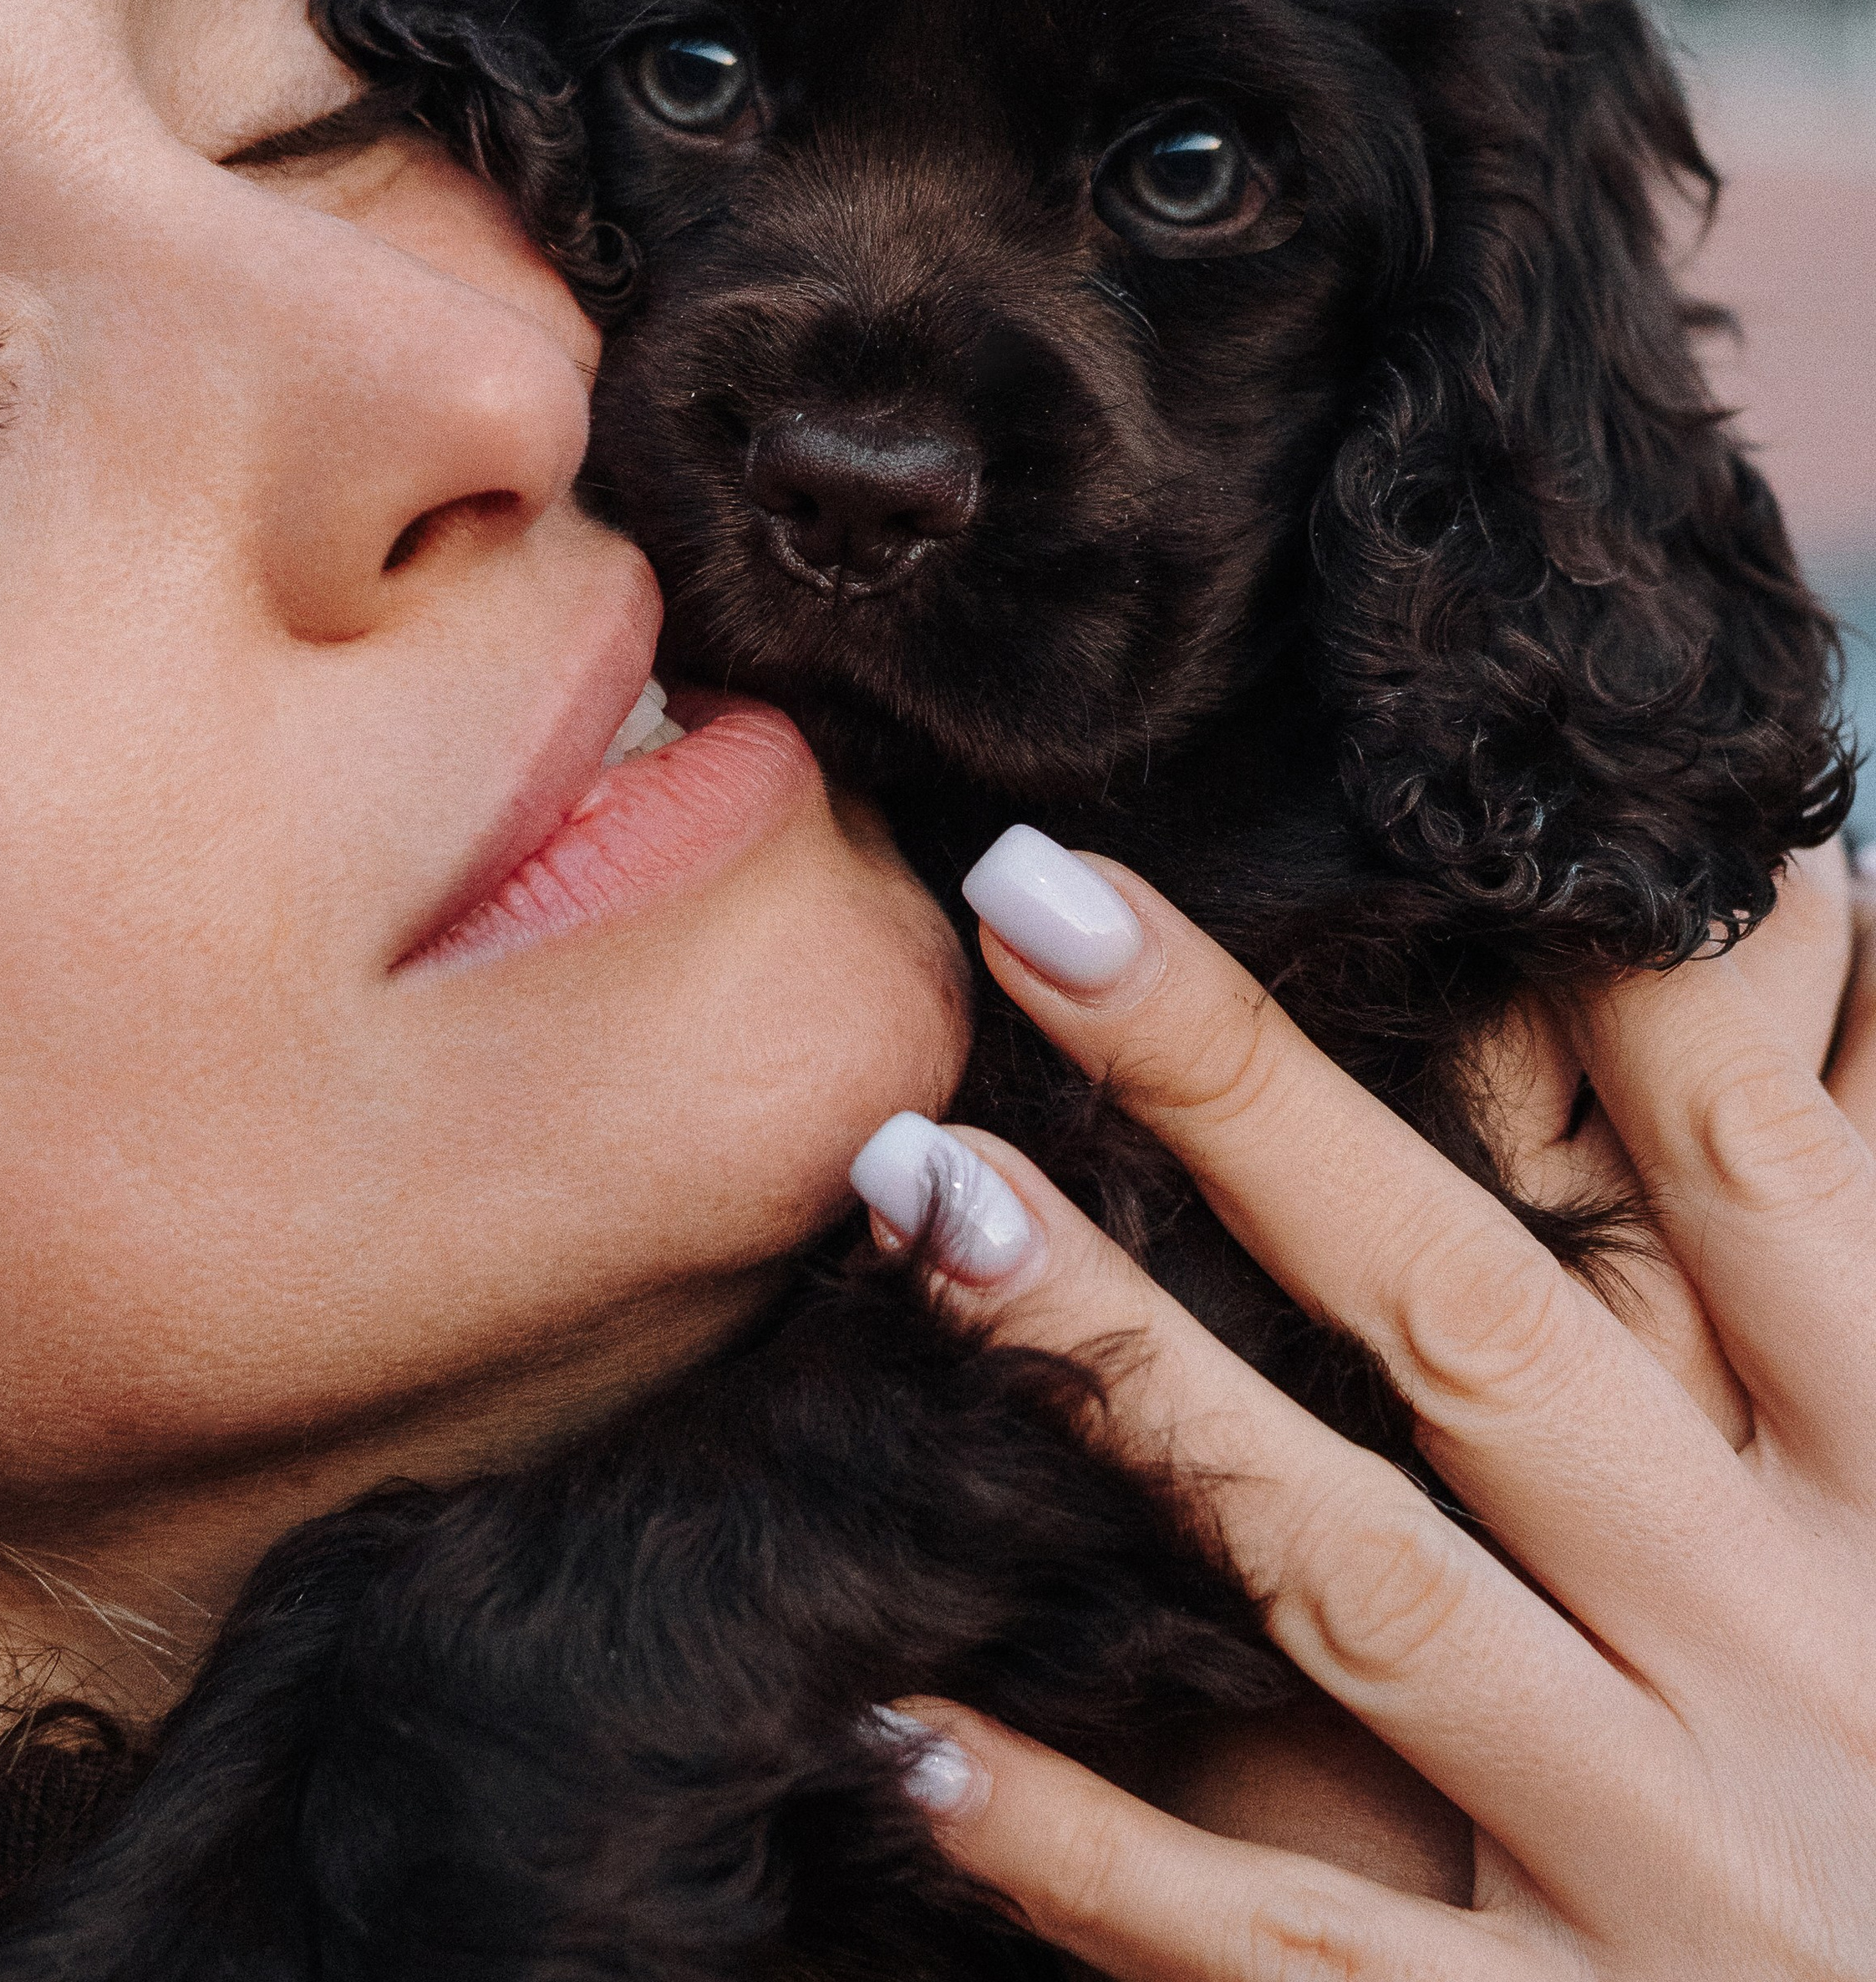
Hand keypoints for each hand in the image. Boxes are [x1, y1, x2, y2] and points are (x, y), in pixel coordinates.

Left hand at [854, 832, 1875, 1978]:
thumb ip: (1843, 1298)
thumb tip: (1825, 954)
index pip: (1736, 1159)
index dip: (1565, 966)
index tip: (1364, 819)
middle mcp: (1795, 1644)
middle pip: (1477, 1317)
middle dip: (1240, 1097)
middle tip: (1027, 901)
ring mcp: (1680, 1861)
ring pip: (1354, 1581)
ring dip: (1125, 1380)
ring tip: (920, 1197)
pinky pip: (1297, 1942)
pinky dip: (1093, 1855)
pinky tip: (906, 1732)